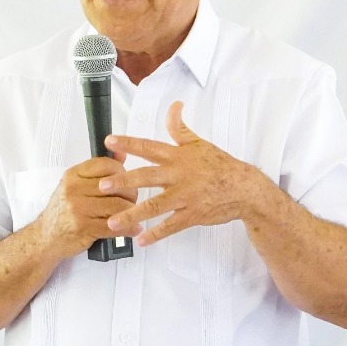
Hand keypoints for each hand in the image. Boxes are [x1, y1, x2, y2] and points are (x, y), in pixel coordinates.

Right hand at [38, 157, 134, 257]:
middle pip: (116, 185)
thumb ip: (98, 171)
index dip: (122, 172)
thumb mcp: (75, 186)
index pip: (106, 165)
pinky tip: (134, 228)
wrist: (46, 236)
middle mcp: (74, 189)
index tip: (125, 181)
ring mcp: (78, 209)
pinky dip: (129, 228)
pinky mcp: (84, 228)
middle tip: (131, 200)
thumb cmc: (63, 211)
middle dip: (130, 193)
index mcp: (73, 175)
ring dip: (131, 211)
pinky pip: (115, 226)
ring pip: (118, 205)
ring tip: (133, 214)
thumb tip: (122, 153)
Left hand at [100, 102, 266, 246]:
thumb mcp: (198, 143)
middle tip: (102, 186)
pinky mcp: (193, 214)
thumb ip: (179, 127)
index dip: (129, 143)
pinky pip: (172, 225)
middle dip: (124, 181)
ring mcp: (186, 196)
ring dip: (133, 214)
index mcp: (178, 156)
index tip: (109, 141)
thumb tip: (174, 105)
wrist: (244, 188)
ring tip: (112, 222)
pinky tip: (141, 240)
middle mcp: (179, 175)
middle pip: (147, 176)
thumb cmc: (220, 165)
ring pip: (156, 205)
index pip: (149, 147)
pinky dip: (156, 234)